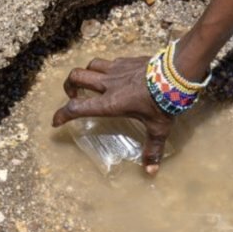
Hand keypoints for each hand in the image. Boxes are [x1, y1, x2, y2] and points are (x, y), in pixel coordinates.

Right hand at [51, 56, 173, 173]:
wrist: (177, 73)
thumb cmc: (164, 102)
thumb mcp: (158, 128)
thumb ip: (152, 148)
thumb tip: (151, 171)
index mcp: (110, 103)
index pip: (76, 108)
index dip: (61, 114)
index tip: (56, 121)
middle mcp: (108, 84)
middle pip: (76, 77)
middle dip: (69, 86)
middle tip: (73, 96)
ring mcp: (117, 69)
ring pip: (90, 65)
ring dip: (86, 73)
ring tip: (90, 83)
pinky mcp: (127, 60)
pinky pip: (109, 61)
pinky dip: (105, 68)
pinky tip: (115, 75)